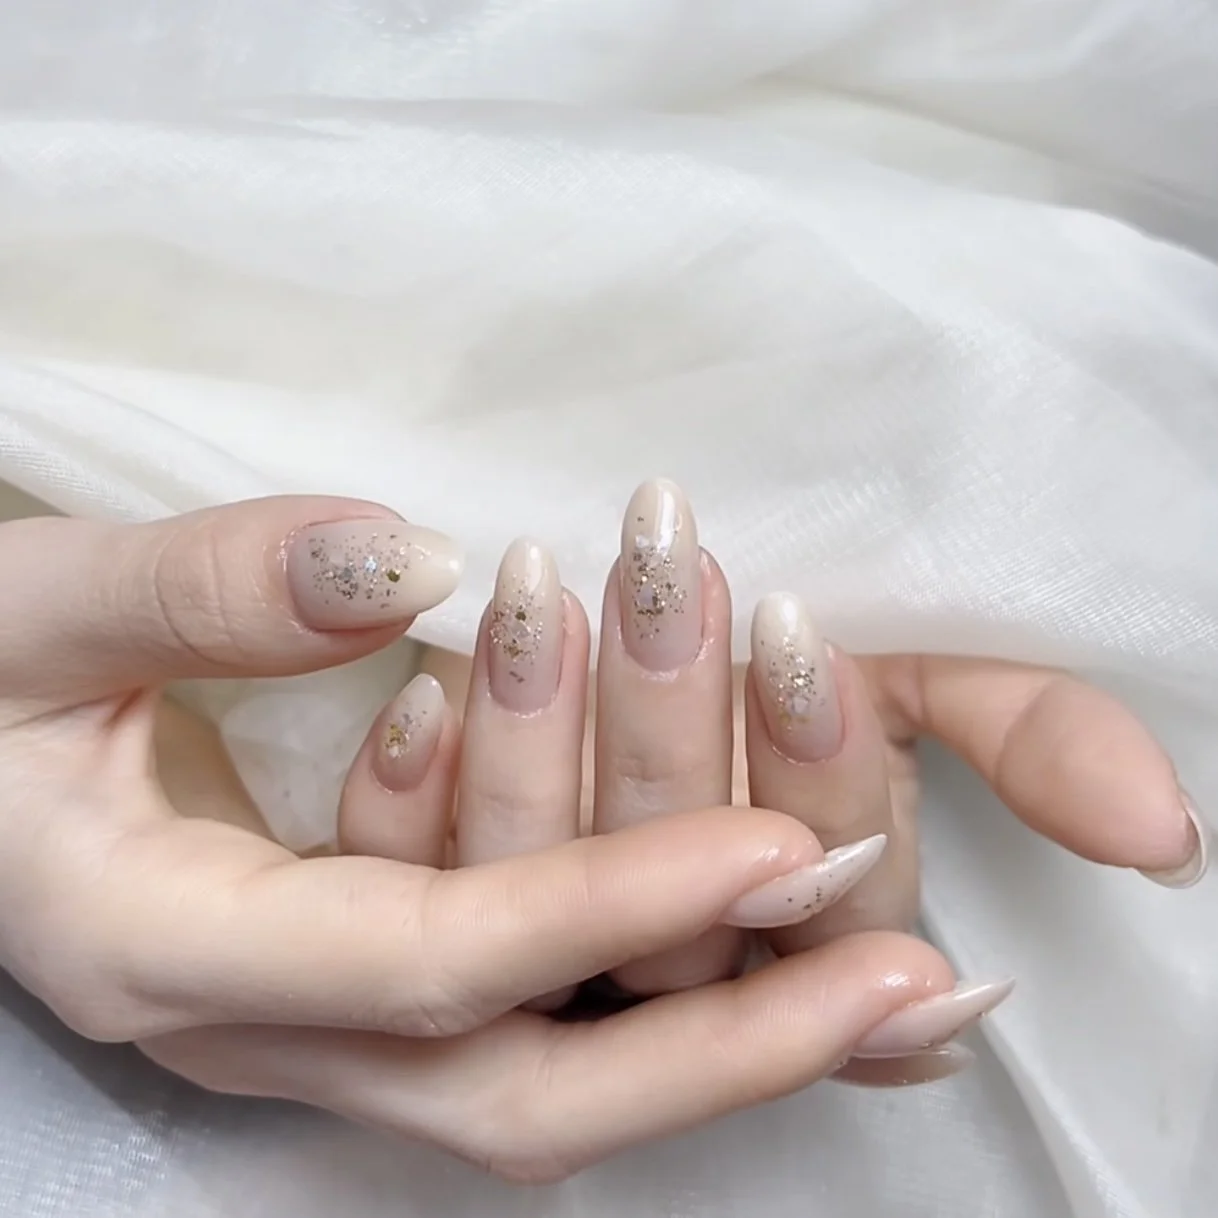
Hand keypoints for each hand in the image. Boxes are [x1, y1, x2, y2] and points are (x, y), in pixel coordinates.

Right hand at [0, 496, 962, 1182]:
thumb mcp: (36, 617)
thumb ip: (203, 588)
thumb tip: (401, 566)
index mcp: (171, 946)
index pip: (429, 957)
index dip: (606, 903)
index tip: (780, 844)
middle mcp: (262, 1029)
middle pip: (517, 1099)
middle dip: (721, 1052)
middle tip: (906, 986)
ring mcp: (312, 1028)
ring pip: (537, 1080)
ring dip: (716, 1030)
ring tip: (889, 976)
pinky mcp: (353, 989)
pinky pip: (521, 1020)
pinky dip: (649, 988)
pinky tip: (762, 936)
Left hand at [397, 479, 1204, 1071]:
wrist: (635, 647)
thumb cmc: (791, 665)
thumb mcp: (909, 673)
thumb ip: (1024, 732)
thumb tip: (1162, 831)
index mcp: (808, 903)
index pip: (820, 878)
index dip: (817, 761)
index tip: (794, 631)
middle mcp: (681, 947)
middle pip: (671, 890)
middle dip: (675, 721)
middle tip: (663, 558)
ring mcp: (548, 947)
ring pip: (531, 898)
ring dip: (539, 748)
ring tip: (534, 594)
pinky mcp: (432, 918)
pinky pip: (405, 891)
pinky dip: (412, 801)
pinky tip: (413, 702)